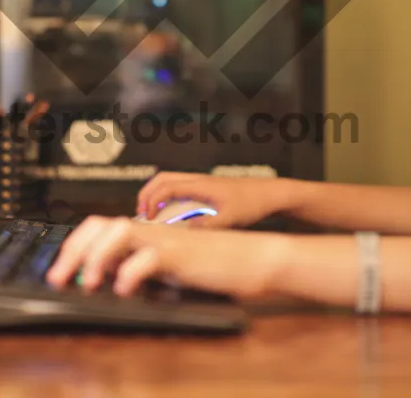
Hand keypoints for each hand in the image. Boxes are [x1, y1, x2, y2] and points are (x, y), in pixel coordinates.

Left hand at [45, 216, 288, 299]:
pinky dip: (131, 272)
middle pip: (101, 225)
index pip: (101, 226)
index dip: (75, 245)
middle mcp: (153, 230)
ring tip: (86, 282)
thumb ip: (143, 265)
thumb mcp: (170, 268)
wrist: (254, 258)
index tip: (60, 269)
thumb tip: (111, 276)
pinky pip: (149, 257)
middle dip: (74, 250)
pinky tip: (124, 289)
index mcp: (148, 232)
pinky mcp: (182, 254)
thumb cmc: (216, 265)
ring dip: (96, 257)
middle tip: (58, 277)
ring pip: (119, 232)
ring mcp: (166, 239)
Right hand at [136, 172, 291, 227]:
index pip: (166, 187)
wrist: (270, 194)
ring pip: (170, 180)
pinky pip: (180, 187)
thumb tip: (185, 232)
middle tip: (140, 214)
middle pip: (162, 178)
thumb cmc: (252, 204)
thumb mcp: (230, 219)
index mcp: (200, 185)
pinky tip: (171, 214)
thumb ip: (208, 226)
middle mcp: (198, 180)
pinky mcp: (207, 188)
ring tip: (151, 214)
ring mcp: (202, 182)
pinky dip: (168, 196)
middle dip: (147, 194)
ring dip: (156, 194)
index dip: (151, 202)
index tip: (146, 219)